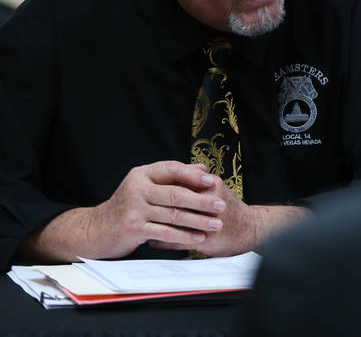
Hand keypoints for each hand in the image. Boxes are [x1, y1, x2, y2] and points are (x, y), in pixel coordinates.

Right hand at [22, 161, 226, 261]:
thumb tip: (202, 167)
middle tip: (220, 206)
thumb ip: (172, 177)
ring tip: (215, 224)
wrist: (95, 230)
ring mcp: (133, 209)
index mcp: (141, 174)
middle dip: (202, 200)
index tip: (212, 180)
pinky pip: (165, 232)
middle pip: (176, 193)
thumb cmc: (127, 208)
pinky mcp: (133, 228)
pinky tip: (197, 238)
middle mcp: (136, 188)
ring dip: (198, 221)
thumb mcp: (145, 187)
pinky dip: (183, 236)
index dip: (193, 174)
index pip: (171, 169)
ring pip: (173, 214)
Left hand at [148, 181, 309, 255]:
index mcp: (211, 185)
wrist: (250, 228)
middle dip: (154, 206)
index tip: (143, 191)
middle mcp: (210, 202)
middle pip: (174, 202)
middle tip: (138, 207)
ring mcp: (208, 222)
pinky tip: (152, 240)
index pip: (178, 182)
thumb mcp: (214, 188)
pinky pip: (178, 240)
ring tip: (143, 225)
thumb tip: (165, 175)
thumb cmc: (227, 208)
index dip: (159, 187)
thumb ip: (193, 181)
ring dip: (156, 225)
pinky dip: (163, 241)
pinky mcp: (207, 240)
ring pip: (174, 222)